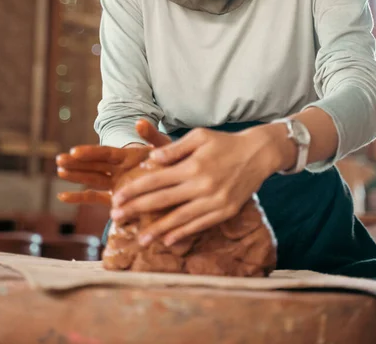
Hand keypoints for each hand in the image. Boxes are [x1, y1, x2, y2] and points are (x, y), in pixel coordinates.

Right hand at [56, 120, 170, 204]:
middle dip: (77, 163)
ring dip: (76, 175)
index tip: (74, 151)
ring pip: (92, 179)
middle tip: (59, 159)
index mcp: (127, 155)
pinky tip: (63, 196)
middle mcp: (118, 169)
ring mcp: (116, 183)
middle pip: (94, 165)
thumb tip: (140, 122)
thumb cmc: (172, 161)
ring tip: (59, 171)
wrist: (179, 181)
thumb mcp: (163, 147)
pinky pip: (96, 198)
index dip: (90, 153)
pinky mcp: (117, 198)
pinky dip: (80, 197)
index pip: (105, 154)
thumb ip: (151, 136)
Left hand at [111, 123, 283, 246]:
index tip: (117, 198)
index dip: (134, 190)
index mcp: (192, 165)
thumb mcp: (199, 136)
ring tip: (140, 239)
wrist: (258, 154)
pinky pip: (200, 225)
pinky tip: (168, 239)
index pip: (156, 180)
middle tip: (117, 217)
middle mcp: (202, 185)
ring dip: (157, 229)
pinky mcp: (226, 211)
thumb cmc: (224, 142)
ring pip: (180, 218)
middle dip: (137, 210)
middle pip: (162, 201)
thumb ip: (174, 149)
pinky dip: (183, 233)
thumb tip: (151, 160)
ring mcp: (215, 201)